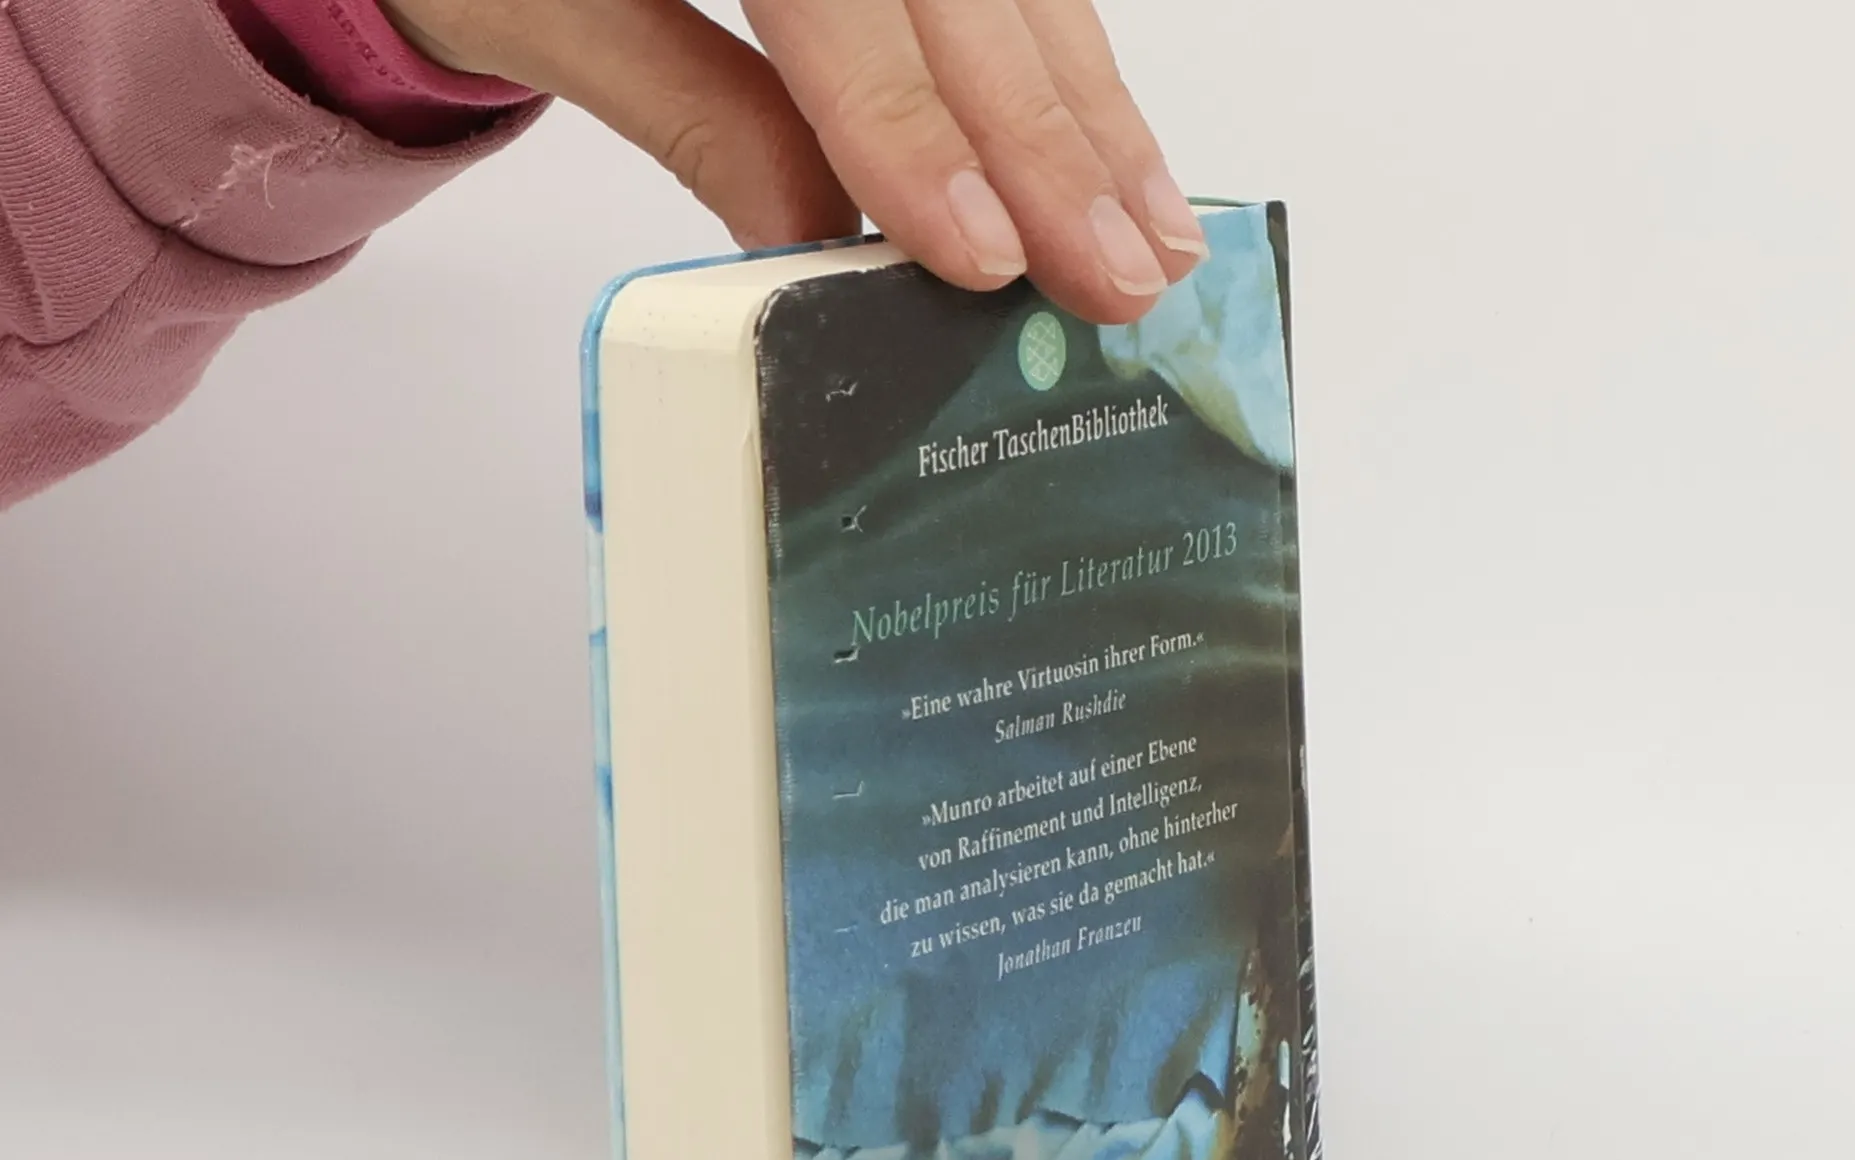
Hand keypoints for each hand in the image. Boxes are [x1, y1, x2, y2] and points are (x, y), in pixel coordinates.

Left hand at [378, 0, 1207, 324]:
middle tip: (1113, 280)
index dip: (917, 127)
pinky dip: (1079, 71)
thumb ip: (691, 107)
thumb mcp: (543, 8)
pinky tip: (1126, 161)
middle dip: (1051, 141)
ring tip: (1155, 245)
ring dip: (1097, 117)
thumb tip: (818, 240)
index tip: (979, 254)